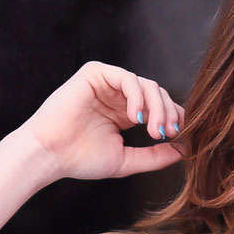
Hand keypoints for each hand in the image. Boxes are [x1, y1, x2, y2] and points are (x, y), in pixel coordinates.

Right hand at [16, 61, 184, 180]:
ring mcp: (106, 83)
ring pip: (146, 85)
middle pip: (157, 94)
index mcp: (124, 113)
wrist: (50, 154)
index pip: (159, 107)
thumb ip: (154, 156)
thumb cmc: (79, 159)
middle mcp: (117, 96)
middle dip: (168, 113)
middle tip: (168, 134)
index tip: (180, 137)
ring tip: (153, 130)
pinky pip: (127, 78)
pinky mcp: (95, 73)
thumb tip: (184, 151)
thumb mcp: (126, 160)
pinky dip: (137, 96)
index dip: (173, 118)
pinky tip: (136, 117)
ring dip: (157, 107)